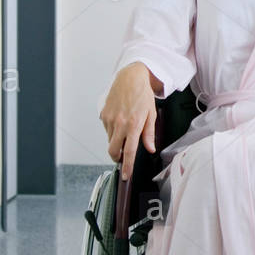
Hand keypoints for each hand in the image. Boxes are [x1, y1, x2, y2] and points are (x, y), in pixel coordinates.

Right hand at [99, 63, 157, 179]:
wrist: (129, 78)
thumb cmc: (142, 95)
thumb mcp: (151, 114)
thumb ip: (149, 134)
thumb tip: (150, 148)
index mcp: (133, 125)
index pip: (130, 151)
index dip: (128, 166)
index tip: (126, 175)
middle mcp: (120, 123)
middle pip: (113, 150)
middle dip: (117, 158)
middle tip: (122, 157)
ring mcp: (110, 119)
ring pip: (110, 140)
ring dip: (116, 141)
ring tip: (125, 129)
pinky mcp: (103, 115)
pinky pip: (107, 129)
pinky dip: (112, 130)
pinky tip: (120, 121)